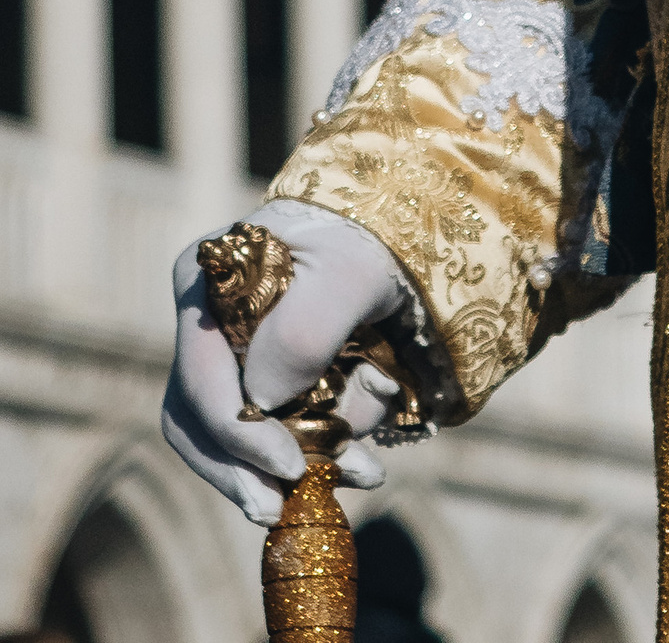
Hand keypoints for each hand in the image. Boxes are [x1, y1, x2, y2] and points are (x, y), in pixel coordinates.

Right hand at [163, 202, 407, 526]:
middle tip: (283, 508)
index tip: (290, 466)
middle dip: (245, 473)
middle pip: (200, 425)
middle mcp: (202, 328)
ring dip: (274, 476)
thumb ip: (303, 329)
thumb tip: (262, 402)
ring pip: (226, 442)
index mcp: (201, 287)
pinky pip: (267, 436)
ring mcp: (227, 361)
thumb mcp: (348, 269)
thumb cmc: (365, 240)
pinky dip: (305, 458)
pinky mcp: (260, 387)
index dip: (239, 436)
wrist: (394, 234)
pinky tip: (352, 467)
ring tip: (331, 488)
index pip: (200, 384)